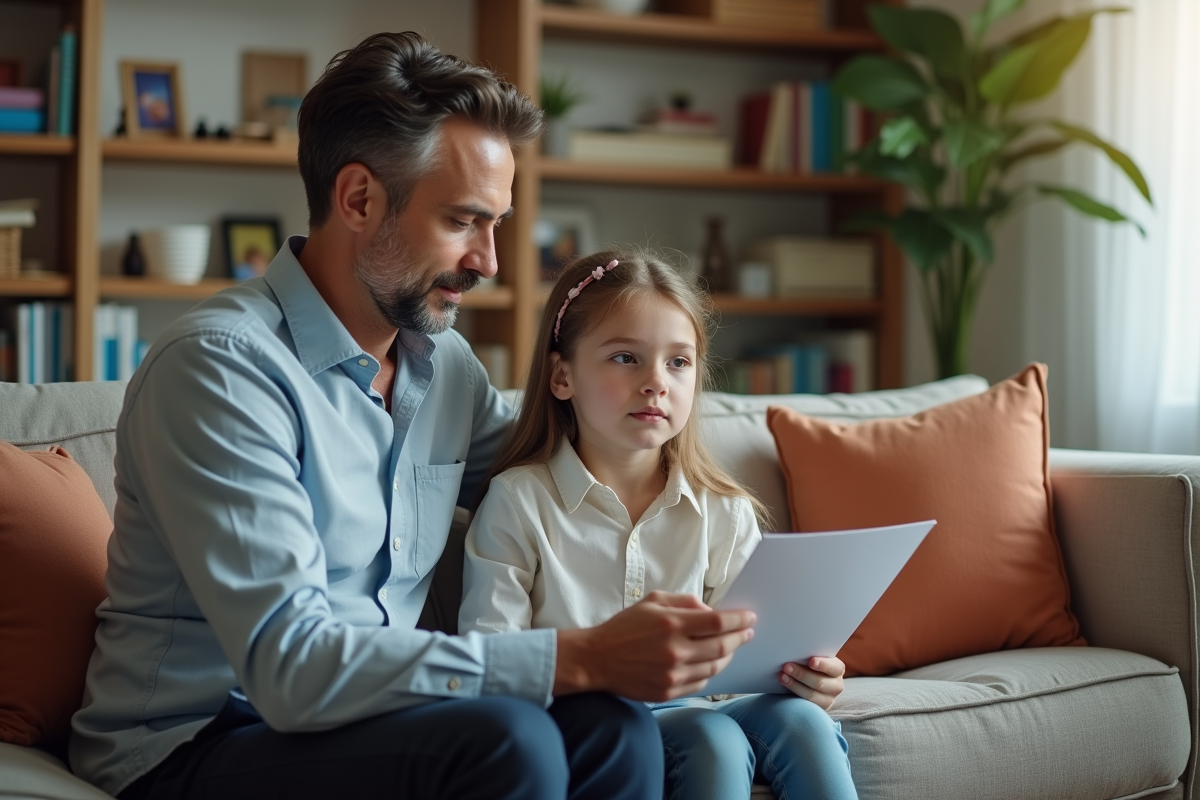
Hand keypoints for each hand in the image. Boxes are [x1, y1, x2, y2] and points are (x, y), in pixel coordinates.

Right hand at [554, 591, 755, 701]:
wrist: (597, 660)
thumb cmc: (624, 627)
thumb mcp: (651, 601)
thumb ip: (684, 601)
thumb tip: (710, 611)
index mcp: (671, 624)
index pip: (718, 622)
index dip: (739, 619)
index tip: (749, 617)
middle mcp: (675, 651)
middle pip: (722, 646)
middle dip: (740, 637)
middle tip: (748, 631)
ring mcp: (672, 675)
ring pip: (715, 668)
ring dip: (728, 656)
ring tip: (731, 647)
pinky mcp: (668, 692)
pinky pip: (701, 684)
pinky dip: (710, 673)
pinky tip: (710, 663)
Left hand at [780, 655, 844, 709]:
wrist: (808, 680)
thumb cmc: (810, 664)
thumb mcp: (814, 658)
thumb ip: (810, 654)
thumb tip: (795, 647)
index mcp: (837, 669)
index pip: (834, 667)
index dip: (823, 664)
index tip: (811, 661)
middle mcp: (836, 685)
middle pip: (820, 682)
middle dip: (802, 674)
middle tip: (786, 666)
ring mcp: (828, 699)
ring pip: (811, 695)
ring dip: (794, 685)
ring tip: (782, 676)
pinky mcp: (818, 709)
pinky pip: (806, 704)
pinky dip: (794, 694)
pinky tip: (784, 687)